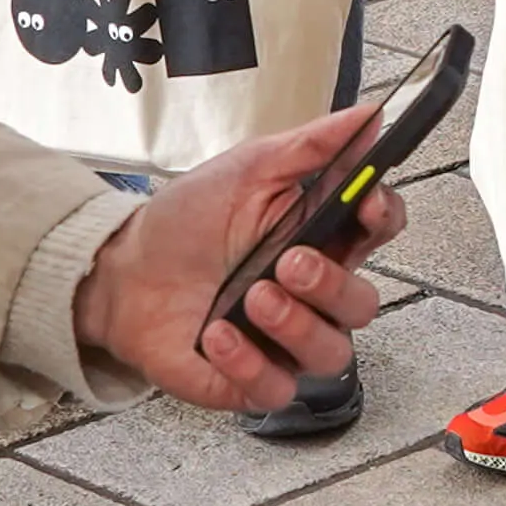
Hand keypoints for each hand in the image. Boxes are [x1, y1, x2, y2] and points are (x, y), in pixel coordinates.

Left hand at [71, 101, 402, 413]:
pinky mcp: (250, 378)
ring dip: (296, 326)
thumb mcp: (245, 170)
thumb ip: (311, 146)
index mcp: (319, 236)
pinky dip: (247, 363)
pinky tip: (217, 335)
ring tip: (254, 297)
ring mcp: (284, 340)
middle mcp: (311, 294)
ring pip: (330, 353)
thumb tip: (367, 117)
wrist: (122, 272)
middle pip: (363, 304)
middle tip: (290, 262)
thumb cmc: (186, 223)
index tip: (366, 206)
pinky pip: (276, 387)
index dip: (383, 220)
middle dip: (332, 285)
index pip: (378, 231)